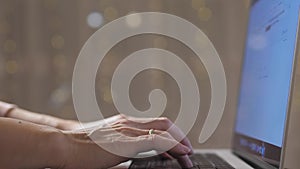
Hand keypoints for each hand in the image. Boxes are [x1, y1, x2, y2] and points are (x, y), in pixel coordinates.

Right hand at [62, 115, 193, 168]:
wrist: (64, 144)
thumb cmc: (80, 146)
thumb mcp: (106, 142)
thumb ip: (121, 145)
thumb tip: (132, 153)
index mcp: (125, 123)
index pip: (155, 124)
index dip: (171, 133)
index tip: (179, 146)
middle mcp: (130, 122)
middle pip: (164, 123)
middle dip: (180, 136)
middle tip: (188, 151)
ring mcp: (129, 130)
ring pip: (164, 129)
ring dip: (180, 141)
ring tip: (189, 155)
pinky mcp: (127, 142)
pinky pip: (157, 141)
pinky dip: (173, 145)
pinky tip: (182, 153)